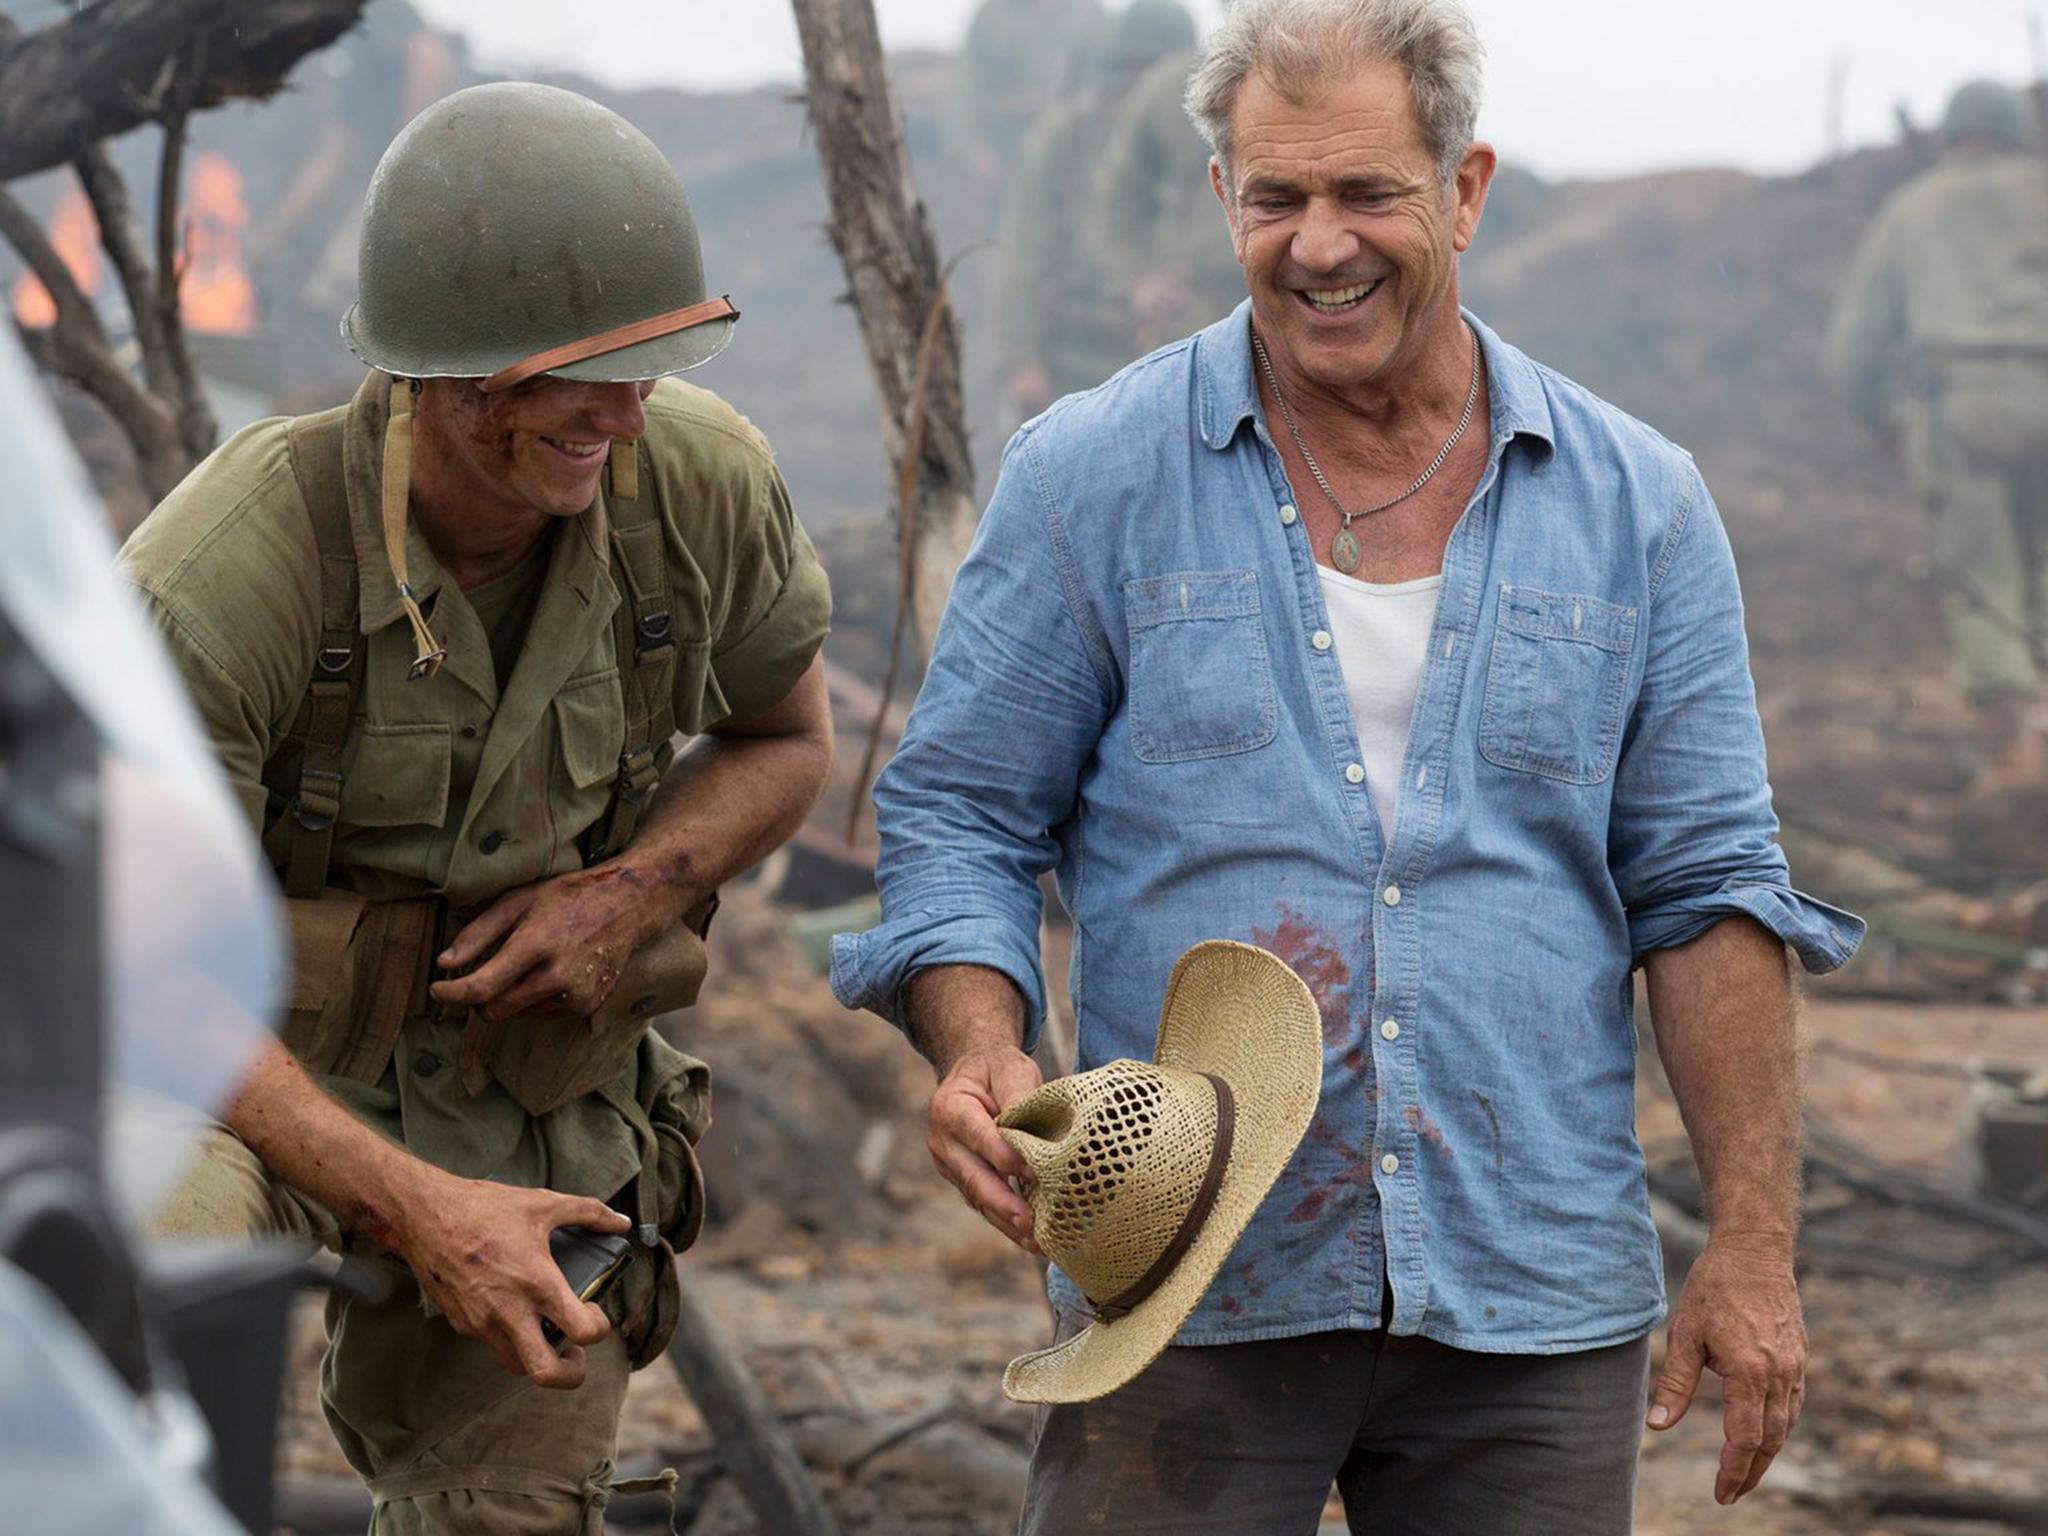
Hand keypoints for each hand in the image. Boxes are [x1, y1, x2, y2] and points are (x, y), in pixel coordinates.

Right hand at [392, 1170, 632, 1388]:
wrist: (423, 1215)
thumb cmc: (483, 1207)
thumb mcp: (543, 1202)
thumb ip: (588, 1212)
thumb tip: (620, 1223)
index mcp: (536, 1283)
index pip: (581, 1330)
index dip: (599, 1329)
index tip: (595, 1314)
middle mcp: (509, 1311)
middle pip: (545, 1373)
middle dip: (569, 1375)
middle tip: (576, 1355)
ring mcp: (481, 1322)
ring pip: (516, 1364)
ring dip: (538, 1357)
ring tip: (549, 1333)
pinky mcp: (461, 1323)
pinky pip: (492, 1344)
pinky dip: (510, 1338)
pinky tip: (514, 1311)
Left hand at [430, 863, 682, 1021]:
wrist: (629, 904)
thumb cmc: (569, 896)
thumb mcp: (518, 901)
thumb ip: (479, 933)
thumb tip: (445, 964)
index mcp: (536, 944)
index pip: (483, 987)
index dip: (452, 994)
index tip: (437, 989)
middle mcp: (557, 976)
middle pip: (495, 1009)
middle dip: (477, 999)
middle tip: (476, 977)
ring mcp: (575, 995)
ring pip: (518, 1013)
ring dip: (511, 996)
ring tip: (529, 963)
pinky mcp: (587, 1006)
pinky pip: (543, 1012)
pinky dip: (535, 998)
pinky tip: (552, 970)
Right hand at [927, 1046, 1043, 1253]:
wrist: (977, 1073)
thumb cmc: (998, 1071)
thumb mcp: (1010, 1069)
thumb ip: (1018, 1097)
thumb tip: (1029, 1137)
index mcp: (949, 1107)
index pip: (978, 1135)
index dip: (1004, 1155)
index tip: (1033, 1172)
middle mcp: (942, 1140)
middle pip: (973, 1175)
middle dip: (1003, 1202)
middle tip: (1029, 1223)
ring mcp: (949, 1164)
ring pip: (977, 1197)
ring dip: (1006, 1220)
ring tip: (1035, 1242)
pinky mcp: (962, 1179)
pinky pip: (983, 1204)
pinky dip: (1005, 1221)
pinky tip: (1028, 1239)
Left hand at [1647, 1234, 1806, 1503]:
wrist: (1754, 1251)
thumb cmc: (1713, 1288)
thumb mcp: (1684, 1333)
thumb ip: (1675, 1383)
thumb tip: (1657, 1425)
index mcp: (1749, 1371)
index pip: (1745, 1438)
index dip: (1734, 1471)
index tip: (1721, 1493)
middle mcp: (1779, 1374)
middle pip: (1770, 1440)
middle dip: (1752, 1472)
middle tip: (1732, 1493)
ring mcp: (1794, 1367)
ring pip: (1786, 1425)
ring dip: (1767, 1452)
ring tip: (1745, 1472)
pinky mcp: (1799, 1358)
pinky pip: (1793, 1404)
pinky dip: (1780, 1427)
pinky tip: (1764, 1433)